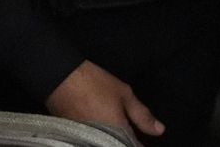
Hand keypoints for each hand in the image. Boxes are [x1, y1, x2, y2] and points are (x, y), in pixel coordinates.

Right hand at [45, 60, 163, 139]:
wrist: (59, 78)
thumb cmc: (95, 84)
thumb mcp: (124, 94)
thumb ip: (142, 115)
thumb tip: (160, 131)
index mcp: (118, 132)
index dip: (138, 145)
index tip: (140, 141)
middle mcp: (101, 142)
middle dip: (124, 143)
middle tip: (127, 136)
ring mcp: (85, 142)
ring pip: (104, 146)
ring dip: (111, 142)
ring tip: (114, 134)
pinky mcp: (73, 140)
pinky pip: (90, 144)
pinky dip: (98, 141)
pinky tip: (101, 134)